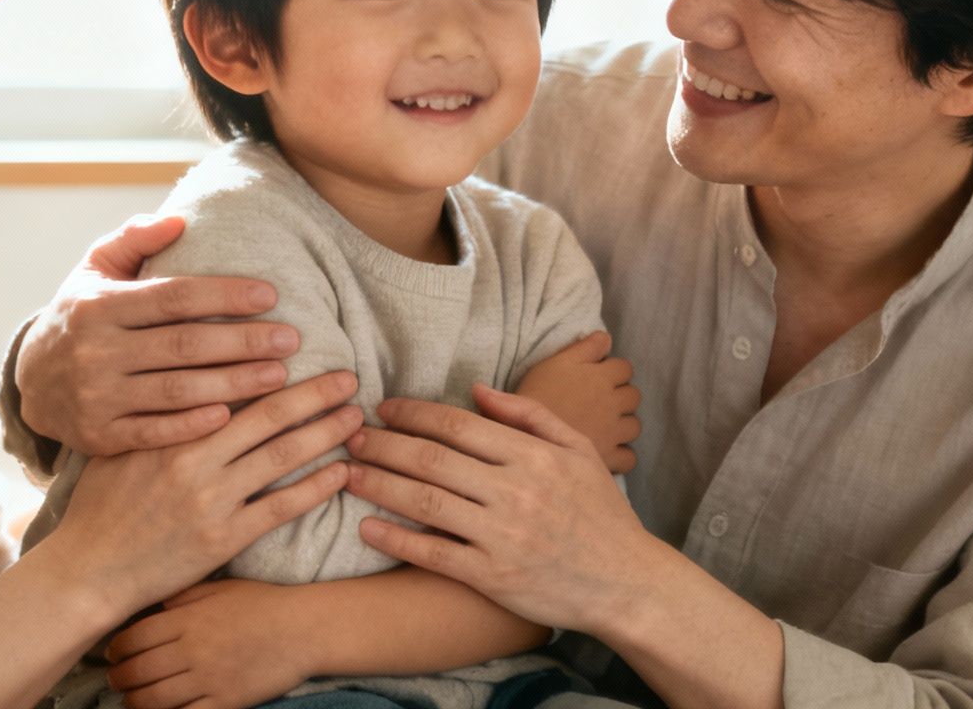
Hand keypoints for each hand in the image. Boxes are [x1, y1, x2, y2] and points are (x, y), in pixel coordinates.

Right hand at [20, 215, 300, 454]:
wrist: (29, 383)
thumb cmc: (80, 315)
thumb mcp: (95, 269)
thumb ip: (135, 239)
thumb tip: (179, 220)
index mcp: (99, 306)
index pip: (173, 297)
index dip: (224, 294)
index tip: (271, 294)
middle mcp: (96, 352)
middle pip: (184, 345)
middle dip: (243, 341)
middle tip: (291, 339)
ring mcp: (97, 397)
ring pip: (178, 390)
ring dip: (234, 382)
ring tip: (278, 375)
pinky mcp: (99, 436)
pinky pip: (155, 432)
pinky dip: (194, 425)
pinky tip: (233, 415)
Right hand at [31, 371, 363, 623]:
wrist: (89, 570)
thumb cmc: (101, 506)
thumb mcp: (120, 446)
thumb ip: (158, 414)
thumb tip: (193, 376)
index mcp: (169, 429)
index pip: (230, 386)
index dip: (271, 367)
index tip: (303, 350)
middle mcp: (193, 460)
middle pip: (269, 415)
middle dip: (315, 393)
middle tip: (348, 376)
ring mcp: (212, 500)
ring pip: (282, 456)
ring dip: (326, 433)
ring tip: (355, 416)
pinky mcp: (224, 539)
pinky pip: (281, 507)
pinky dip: (316, 487)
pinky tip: (342, 472)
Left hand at [105, 579, 311, 708]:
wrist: (304, 628)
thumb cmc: (263, 603)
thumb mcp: (221, 587)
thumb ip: (184, 596)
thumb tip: (153, 605)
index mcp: (189, 619)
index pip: (135, 638)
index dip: (116, 649)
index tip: (111, 653)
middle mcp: (193, 650)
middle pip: (138, 671)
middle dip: (119, 679)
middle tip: (115, 680)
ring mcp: (209, 679)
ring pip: (154, 699)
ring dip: (135, 702)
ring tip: (131, 700)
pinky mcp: (225, 702)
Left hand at [343, 385, 663, 635]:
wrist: (625, 583)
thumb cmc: (600, 513)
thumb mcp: (578, 451)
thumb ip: (529, 415)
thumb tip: (476, 388)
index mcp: (533, 455)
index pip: (458, 424)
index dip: (413, 413)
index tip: (382, 408)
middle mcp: (515, 491)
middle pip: (431, 459)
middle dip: (384, 444)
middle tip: (350, 437)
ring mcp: (502, 536)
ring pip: (424, 502)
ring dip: (379, 485)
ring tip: (348, 474)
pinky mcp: (492, 577)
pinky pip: (434, 554)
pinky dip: (396, 539)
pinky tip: (368, 527)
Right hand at [514, 332, 640, 472]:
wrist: (524, 434)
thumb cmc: (537, 394)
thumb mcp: (557, 361)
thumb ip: (586, 347)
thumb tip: (607, 338)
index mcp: (603, 378)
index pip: (625, 368)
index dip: (612, 371)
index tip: (597, 378)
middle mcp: (614, 404)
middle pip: (633, 396)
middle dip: (621, 397)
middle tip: (599, 402)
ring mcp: (614, 433)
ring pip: (634, 426)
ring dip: (623, 424)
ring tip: (603, 426)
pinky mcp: (609, 458)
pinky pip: (629, 457)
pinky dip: (622, 453)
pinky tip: (607, 450)